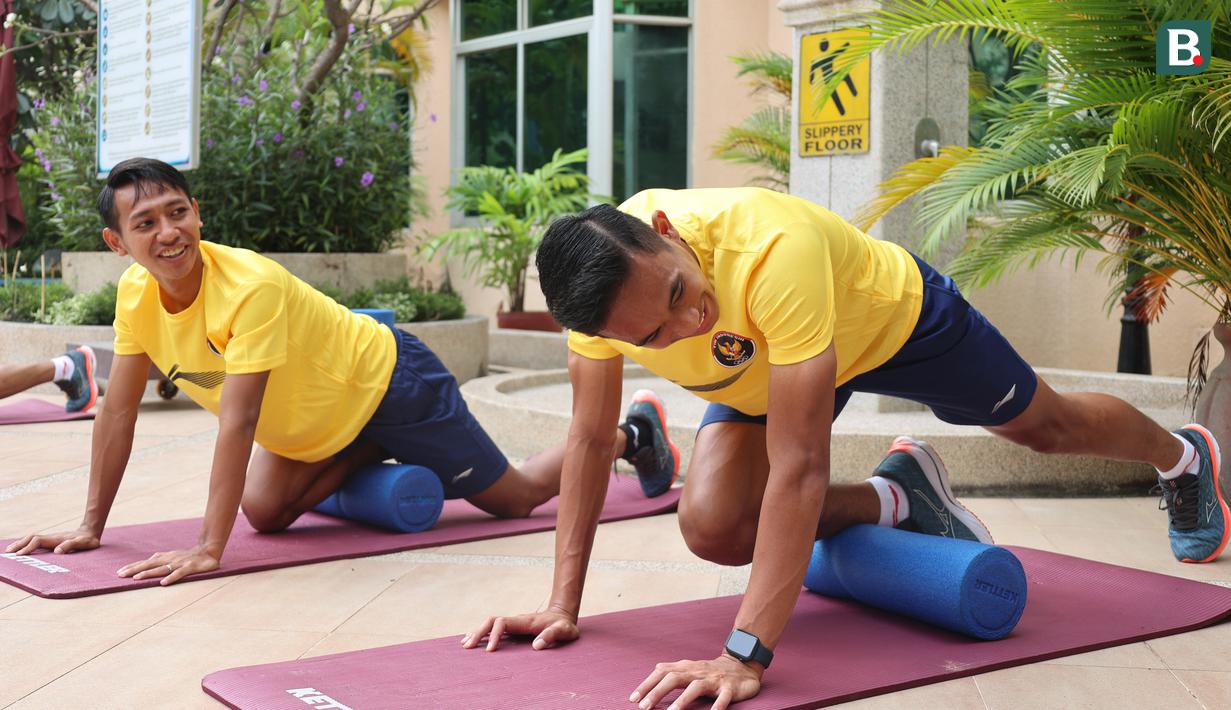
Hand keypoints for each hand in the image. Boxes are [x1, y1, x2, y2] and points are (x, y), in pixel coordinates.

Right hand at [5, 529, 99, 554]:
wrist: (90, 532)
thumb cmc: (88, 540)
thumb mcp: (83, 543)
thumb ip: (71, 545)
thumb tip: (57, 552)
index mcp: (56, 539)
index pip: (38, 541)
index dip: (28, 548)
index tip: (20, 555)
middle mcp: (51, 537)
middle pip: (31, 538)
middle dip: (19, 545)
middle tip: (8, 553)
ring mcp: (50, 538)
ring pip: (31, 538)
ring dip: (20, 543)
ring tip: (9, 551)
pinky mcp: (50, 540)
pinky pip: (35, 541)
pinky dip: (25, 543)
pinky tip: (21, 548)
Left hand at [116, 545, 220, 585]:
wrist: (209, 550)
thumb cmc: (189, 555)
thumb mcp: (173, 556)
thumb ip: (161, 558)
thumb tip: (149, 560)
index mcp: (165, 557)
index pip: (146, 562)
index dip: (133, 566)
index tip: (119, 572)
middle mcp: (170, 559)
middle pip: (149, 564)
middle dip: (134, 569)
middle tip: (120, 575)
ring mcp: (179, 563)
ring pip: (161, 569)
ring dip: (148, 573)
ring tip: (136, 578)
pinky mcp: (190, 567)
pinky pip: (179, 573)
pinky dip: (171, 577)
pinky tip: (163, 583)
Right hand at [461, 608, 578, 651]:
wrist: (563, 616)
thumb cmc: (564, 625)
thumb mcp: (564, 630)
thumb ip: (552, 635)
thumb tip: (536, 646)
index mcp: (525, 621)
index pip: (502, 623)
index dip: (494, 635)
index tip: (490, 650)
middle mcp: (516, 621)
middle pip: (491, 621)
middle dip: (478, 632)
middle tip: (468, 646)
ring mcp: (513, 624)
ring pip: (490, 624)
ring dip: (477, 632)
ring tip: (465, 644)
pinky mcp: (513, 629)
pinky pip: (493, 628)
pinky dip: (482, 633)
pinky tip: (473, 639)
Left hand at [630, 655, 762, 709]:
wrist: (742, 665)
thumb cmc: (709, 672)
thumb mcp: (689, 669)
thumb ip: (671, 672)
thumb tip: (650, 678)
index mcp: (686, 668)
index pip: (662, 672)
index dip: (647, 684)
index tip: (633, 699)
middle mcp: (697, 672)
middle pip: (674, 678)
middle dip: (658, 692)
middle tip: (644, 707)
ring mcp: (714, 680)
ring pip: (696, 687)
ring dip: (683, 700)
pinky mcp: (730, 688)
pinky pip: (723, 698)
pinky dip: (717, 707)